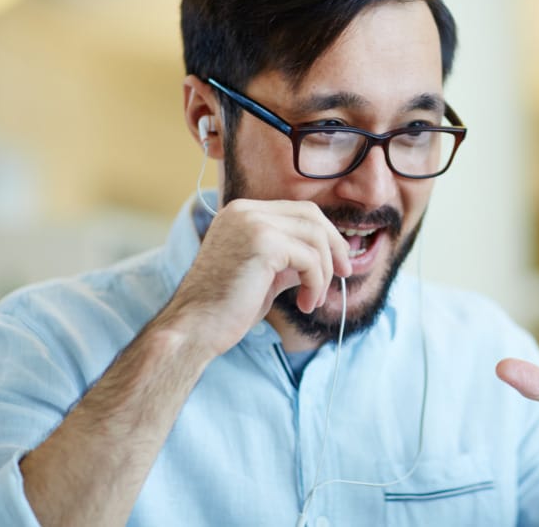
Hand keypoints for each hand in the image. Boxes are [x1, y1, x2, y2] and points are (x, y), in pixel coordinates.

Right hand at [158, 199, 352, 356]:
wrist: (194, 328)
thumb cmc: (226, 307)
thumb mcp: (265, 273)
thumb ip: (289, 258)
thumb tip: (324, 257)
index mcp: (242, 212)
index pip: (299, 211)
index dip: (325, 235)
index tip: (338, 262)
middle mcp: (246, 210)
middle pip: (311, 215)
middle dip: (334, 246)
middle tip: (344, 274)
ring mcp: (253, 223)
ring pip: (315, 237)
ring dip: (323, 272)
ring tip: (312, 300)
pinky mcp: (263, 243)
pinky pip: (309, 260)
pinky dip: (315, 283)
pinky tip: (305, 304)